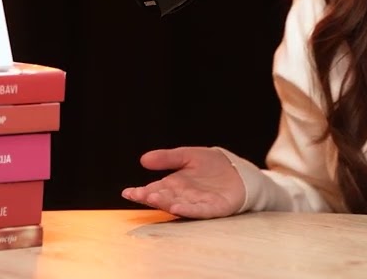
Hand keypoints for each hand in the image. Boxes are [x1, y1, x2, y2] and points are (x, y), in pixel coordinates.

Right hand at [121, 147, 245, 218]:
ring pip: (179, 205)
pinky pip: (199, 211)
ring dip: (166, 203)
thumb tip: (143, 159)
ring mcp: (198, 203)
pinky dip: (188, 210)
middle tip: (139, 195)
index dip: (141, 192)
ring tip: (154, 199)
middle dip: (151, 197)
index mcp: (174, 185)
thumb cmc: (212, 164)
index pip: (154, 189)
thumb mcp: (187, 155)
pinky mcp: (214, 208)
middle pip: (164, 198)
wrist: (238, 170)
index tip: (128, 192)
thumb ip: (167, 158)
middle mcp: (184, 196)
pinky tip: (177, 208)